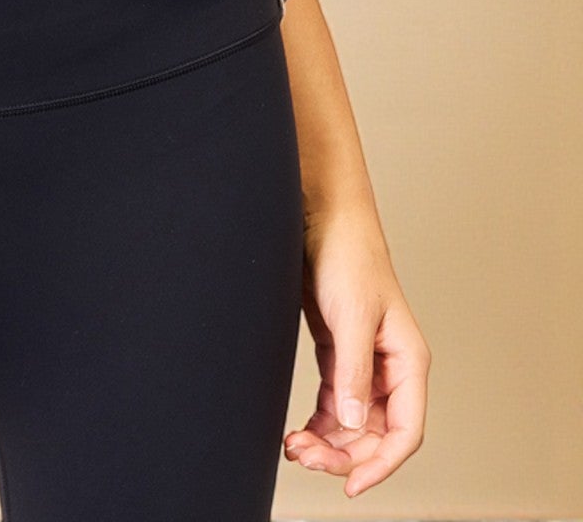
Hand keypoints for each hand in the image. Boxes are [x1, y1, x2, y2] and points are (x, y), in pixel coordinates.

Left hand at [284, 205, 430, 498]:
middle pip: (375, 433)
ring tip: (294, 447)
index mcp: (408, 361)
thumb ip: (353, 371)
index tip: (351, 483)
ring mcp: (364, 363)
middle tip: (304, 456)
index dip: (381, 463)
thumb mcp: (352, 316)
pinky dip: (318, 422)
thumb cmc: (348, 256)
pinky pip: (334, 403)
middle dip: (343, 453)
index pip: (404, 430)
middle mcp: (390, 368)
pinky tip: (299, 431)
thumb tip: (350, 422)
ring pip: (352, 422)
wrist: (323, 218)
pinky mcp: (339, 354)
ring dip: (327, 441)